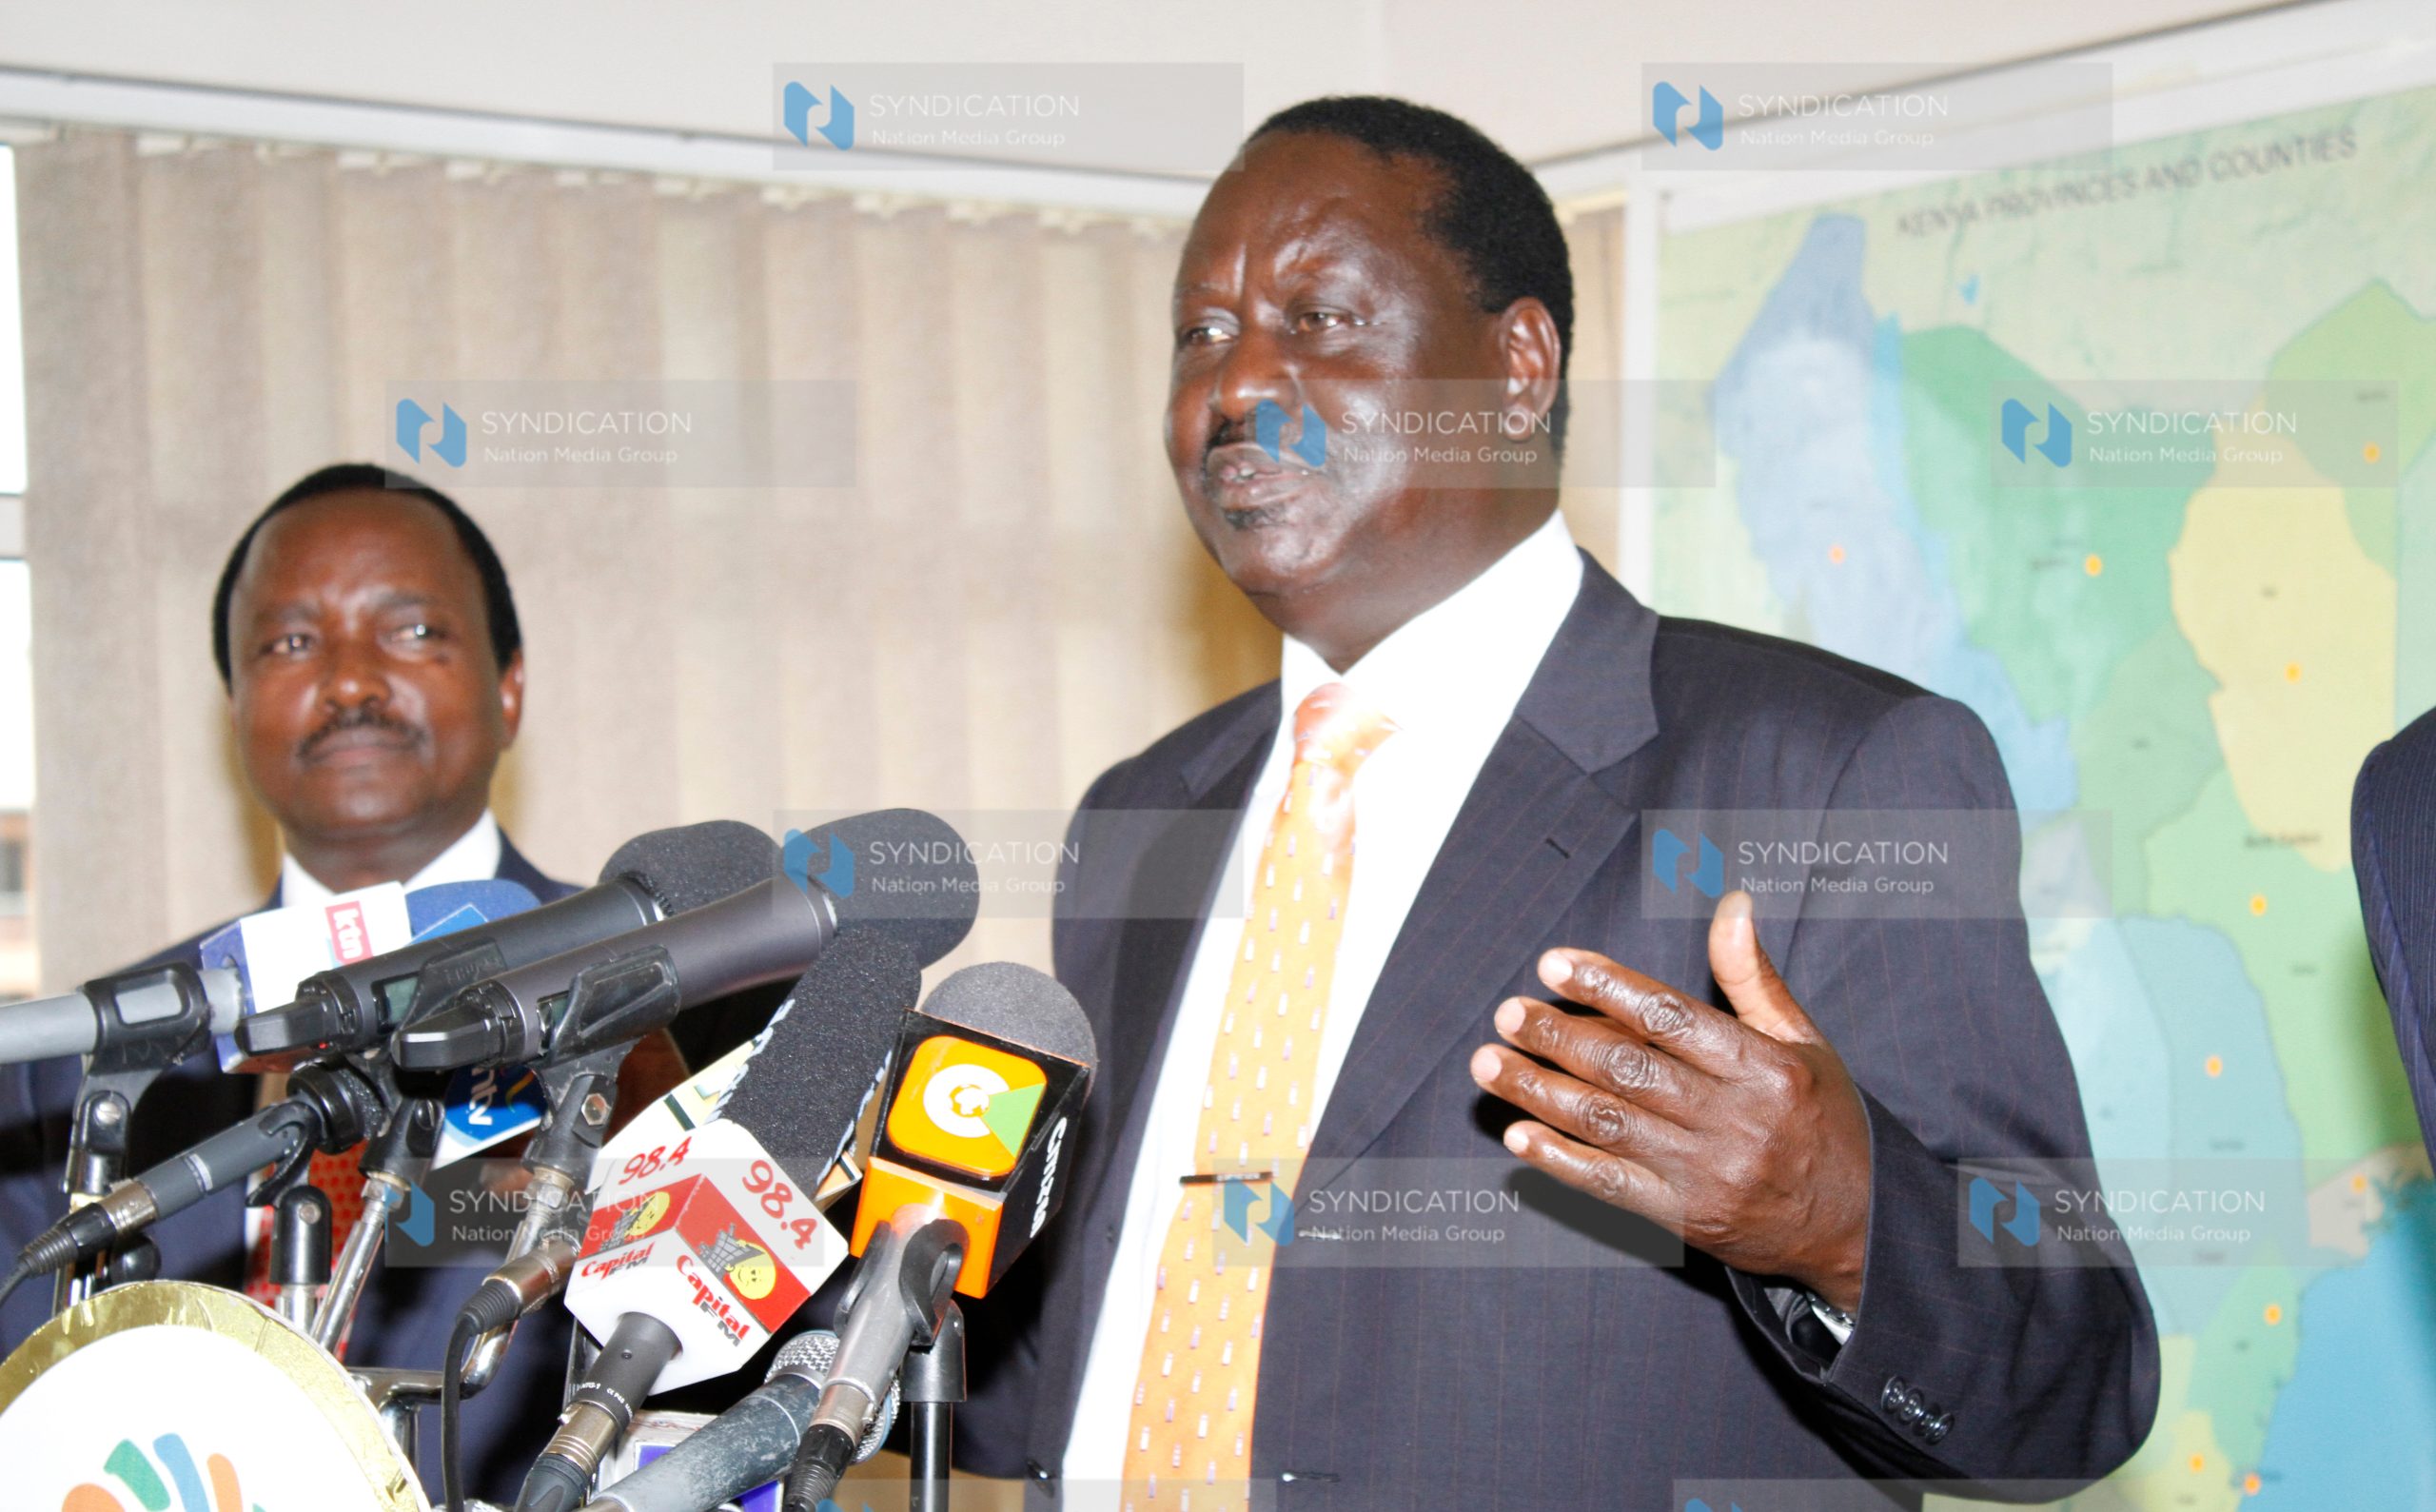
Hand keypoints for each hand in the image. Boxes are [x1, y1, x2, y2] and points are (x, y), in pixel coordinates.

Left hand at [1467, 891, 1872, 1311]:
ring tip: (1491, 1063)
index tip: (1553, 964)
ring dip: (1541, 1093)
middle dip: (1559, 1038)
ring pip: (1609, 1124)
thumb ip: (1754, 977)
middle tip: (1507, 1013)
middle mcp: (1736, 1120)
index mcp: (1765, 1068)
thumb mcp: (1804, 1043)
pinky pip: (1613, 1186)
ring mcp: (1709, 1174)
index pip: (1671, 1017)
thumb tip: (1732, 903)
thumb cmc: (1825, 1121)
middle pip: (1629, 1070)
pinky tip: (1519, 1136)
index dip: (1606, 987)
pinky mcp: (1688, 1219)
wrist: (1858, 1227)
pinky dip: (1562, 1161)